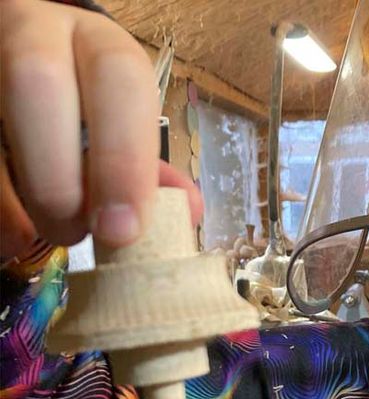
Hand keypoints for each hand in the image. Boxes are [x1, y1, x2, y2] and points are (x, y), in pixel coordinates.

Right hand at [0, 0, 201, 259]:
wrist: (19, 65)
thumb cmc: (84, 106)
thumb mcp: (121, 121)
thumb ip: (148, 165)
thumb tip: (190, 210)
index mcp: (96, 44)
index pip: (118, 77)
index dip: (124, 158)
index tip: (124, 230)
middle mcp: (34, 34)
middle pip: (36, 82)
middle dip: (57, 177)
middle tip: (76, 234)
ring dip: (17, 197)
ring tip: (44, 234)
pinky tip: (11, 232)